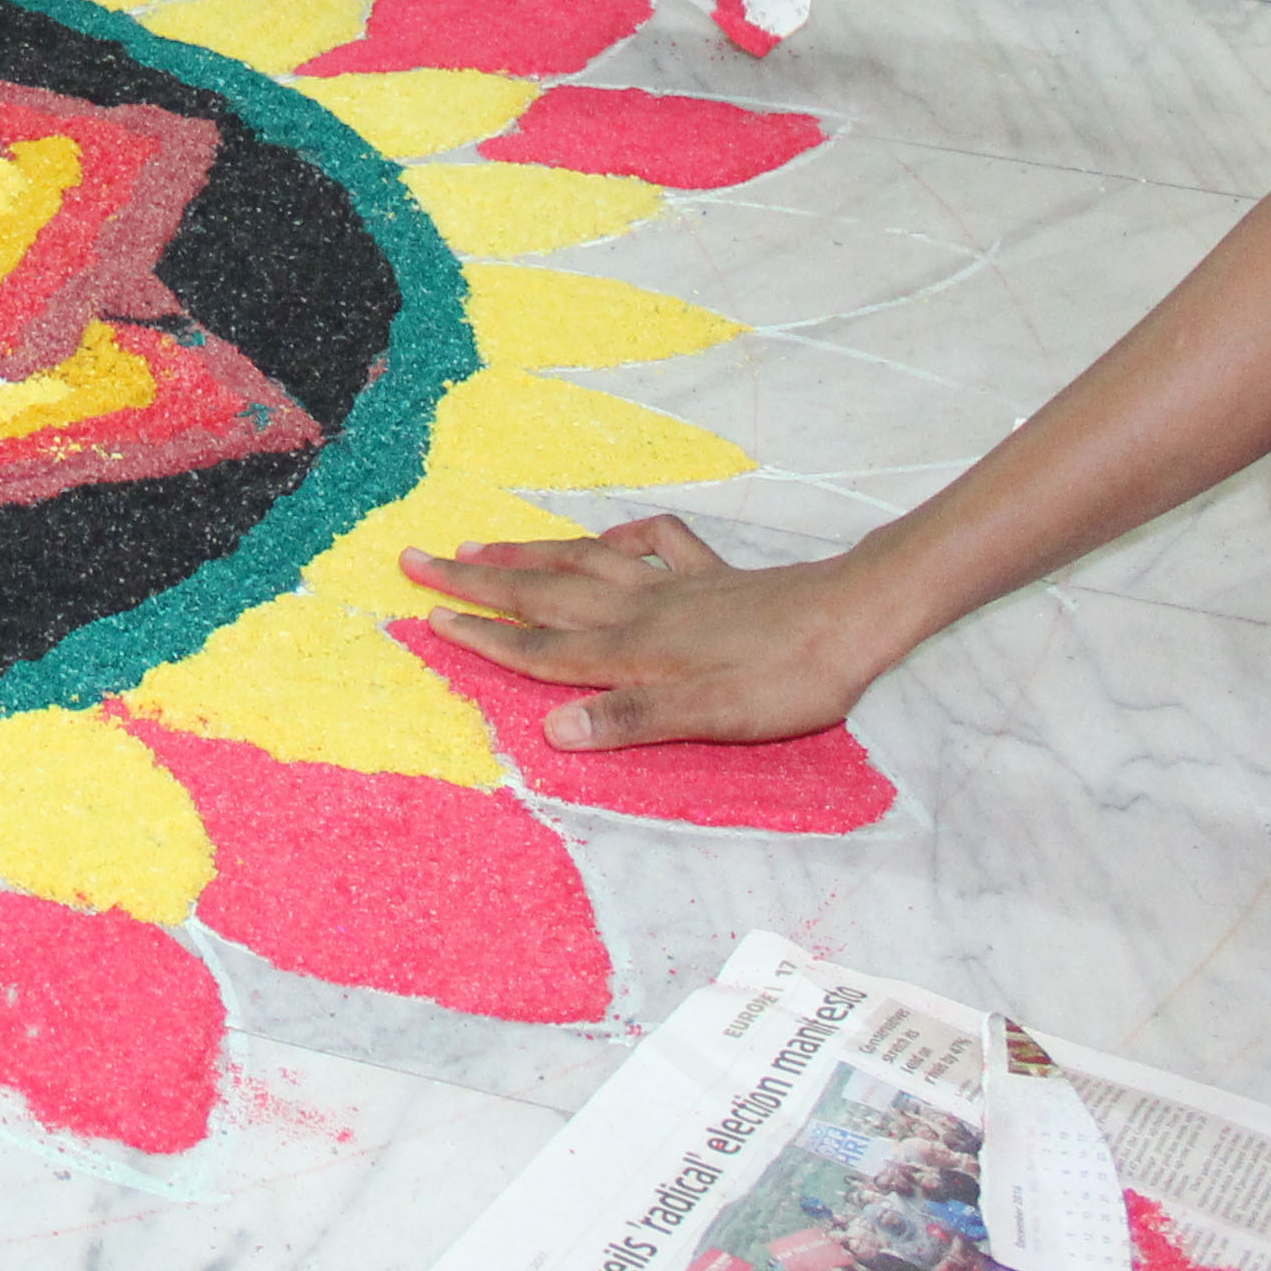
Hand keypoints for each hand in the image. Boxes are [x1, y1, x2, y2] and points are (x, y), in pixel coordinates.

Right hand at [398, 517, 903, 751]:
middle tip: (415, 560)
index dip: (482, 640)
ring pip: (581, 564)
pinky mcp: (712, 576)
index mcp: (632, 651)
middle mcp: (639, 610)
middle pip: (542, 594)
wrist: (855, 617)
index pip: (541, 649)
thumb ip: (631, 720)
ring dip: (525, 555)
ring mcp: (674, 586)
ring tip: (477, 545)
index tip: (426, 621)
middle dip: (475, 583)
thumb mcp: (712, 716)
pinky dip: (621, 538)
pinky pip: (654, 545)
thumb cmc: (787, 679)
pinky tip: (608, 540)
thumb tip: (551, 733)